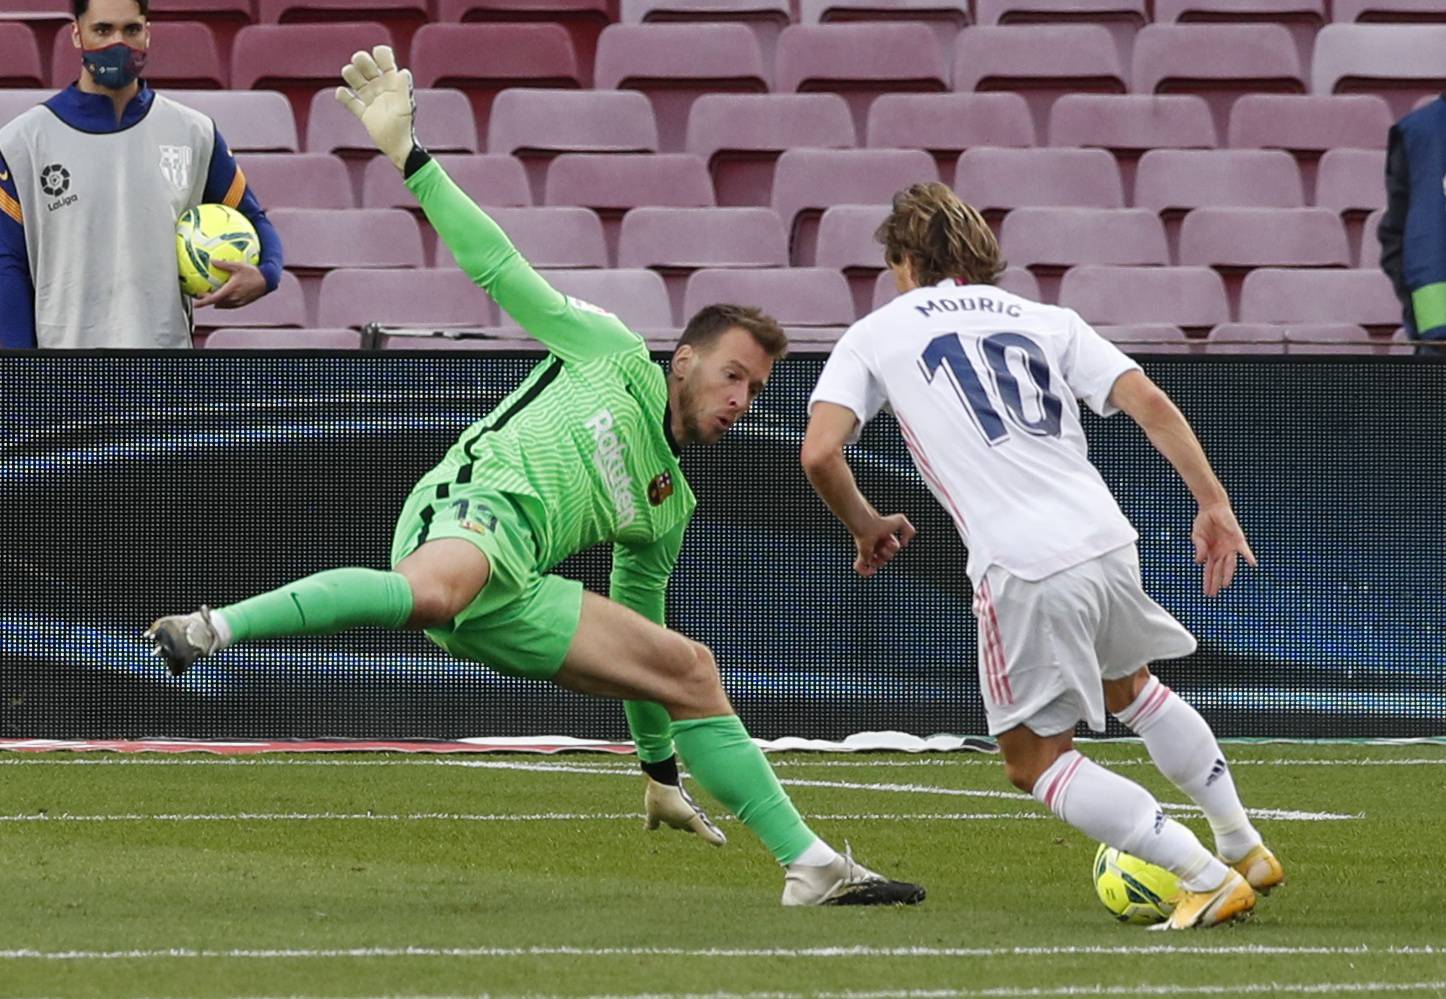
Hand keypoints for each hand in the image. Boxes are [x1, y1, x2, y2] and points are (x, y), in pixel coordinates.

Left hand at [194, 259, 267, 308]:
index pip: (214, 298)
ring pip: (223, 305)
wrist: (267, 280)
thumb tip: (211, 261)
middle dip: (208, 300)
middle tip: (201, 294)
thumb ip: (224, 264)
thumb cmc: (254, 272)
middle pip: (217, 303)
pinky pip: (230, 305)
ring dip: (216, 302)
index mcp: (231, 290)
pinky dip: (224, 302)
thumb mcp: (238, 265)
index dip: (204, 302)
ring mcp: (239, 301)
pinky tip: (224, 296)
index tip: (196, 304)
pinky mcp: (243, 303)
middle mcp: (234, 298)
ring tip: (211, 295)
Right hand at [335, 45, 416, 170]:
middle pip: (369, 70)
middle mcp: (382, 90)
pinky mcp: (365, 114)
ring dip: (351, 75)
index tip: (376, 52)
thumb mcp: (405, 106)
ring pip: (358, 83)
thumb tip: (403, 71)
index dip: (381, 55)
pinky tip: (340, 92)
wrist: (397, 147)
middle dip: (362, 62)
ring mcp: (372, 101)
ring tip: (347, 72)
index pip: (387, 64)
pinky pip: (352, 103)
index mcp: (393, 85)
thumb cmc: (404, 126)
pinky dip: (344, 97)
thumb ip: (403, 89)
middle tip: (357, 60)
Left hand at [852, 513, 915, 576]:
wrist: (868, 526)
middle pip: (886, 558)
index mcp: (884, 539)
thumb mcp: (901, 521)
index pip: (892, 549)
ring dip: (880, 561)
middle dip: (888, 554)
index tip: (890, 540)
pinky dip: (866, 572)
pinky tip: (872, 570)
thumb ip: (909, 529)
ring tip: (878, 551)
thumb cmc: (882, 522)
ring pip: (877, 564)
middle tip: (884, 545)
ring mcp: (868, 551)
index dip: (894, 547)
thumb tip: (904, 544)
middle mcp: (876, 545)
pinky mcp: (862, 556)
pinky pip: (862, 568)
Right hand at [1192, 502, 1256, 596]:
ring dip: (1228, 574)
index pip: (1209, 571)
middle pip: (1219, 571)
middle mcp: (1222, 553)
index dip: (1208, 582)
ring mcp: (1230, 548)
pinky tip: (1252, 564)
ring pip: (1229, 564)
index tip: (1206, 593)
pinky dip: (1248, 556)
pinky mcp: (1238, 540)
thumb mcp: (1197, 536)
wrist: (1212, 508)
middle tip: (1212, 595)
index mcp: (1211, 554)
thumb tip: (1199, 561)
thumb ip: (1199, 549)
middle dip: (1215, 583)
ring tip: (1225, 585)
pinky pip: (1244, 550)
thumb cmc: (1204, 522)